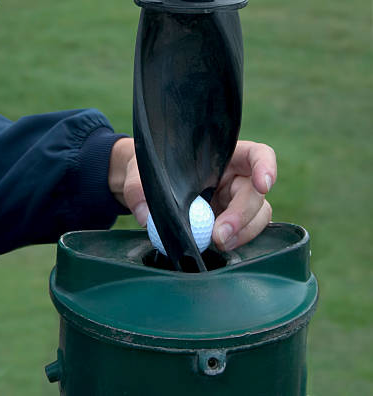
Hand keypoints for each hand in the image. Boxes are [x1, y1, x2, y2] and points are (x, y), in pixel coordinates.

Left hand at [109, 138, 275, 251]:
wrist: (145, 191)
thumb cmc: (148, 170)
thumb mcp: (138, 172)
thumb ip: (139, 189)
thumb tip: (146, 216)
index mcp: (224, 155)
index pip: (257, 154)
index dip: (266, 167)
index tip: (263, 185)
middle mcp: (235, 178)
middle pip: (256, 194)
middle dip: (243, 216)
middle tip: (220, 236)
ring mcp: (234, 202)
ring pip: (257, 217)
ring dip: (242, 233)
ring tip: (217, 244)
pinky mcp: (229, 223)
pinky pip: (243, 234)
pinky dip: (235, 243)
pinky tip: (216, 249)